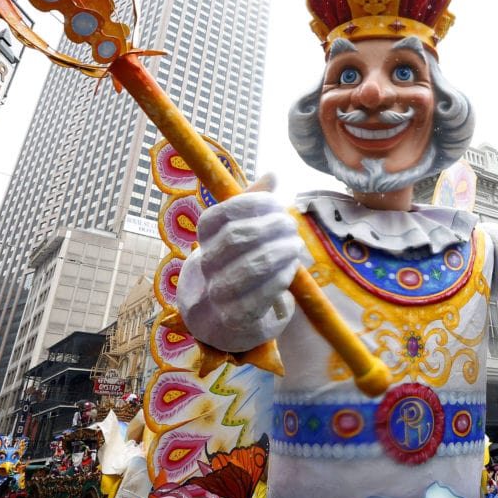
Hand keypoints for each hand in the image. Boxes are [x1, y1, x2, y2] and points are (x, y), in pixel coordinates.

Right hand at [178, 178, 303, 351]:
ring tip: (296, 245)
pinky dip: (279, 279)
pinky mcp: (232, 322)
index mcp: (202, 241)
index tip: (276, 203)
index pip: (218, 216)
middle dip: (269, 228)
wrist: (221, 322)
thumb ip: (253, 206)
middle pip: (234, 240)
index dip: (250, 204)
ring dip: (279, 253)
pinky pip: (257, 298)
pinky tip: (291, 269)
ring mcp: (214, 297)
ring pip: (246, 269)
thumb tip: (272, 175)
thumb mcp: (241, 237)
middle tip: (291, 224)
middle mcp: (203, 268)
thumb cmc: (236, 269)